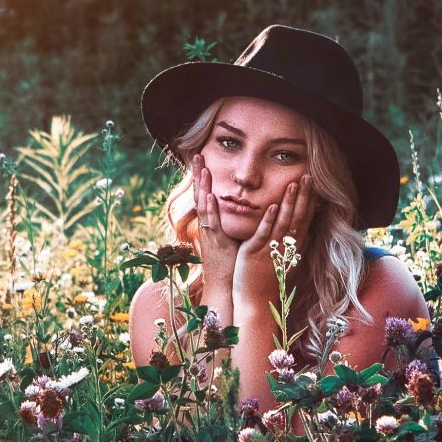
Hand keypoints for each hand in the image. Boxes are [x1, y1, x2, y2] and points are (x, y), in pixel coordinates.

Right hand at [192, 154, 239, 279]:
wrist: (225, 287)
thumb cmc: (231, 264)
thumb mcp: (231, 239)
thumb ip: (233, 223)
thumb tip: (244, 208)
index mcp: (212, 225)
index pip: (206, 196)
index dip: (204, 179)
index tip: (203, 161)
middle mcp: (207, 227)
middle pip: (201, 196)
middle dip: (199, 176)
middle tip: (197, 155)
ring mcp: (210, 234)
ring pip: (204, 206)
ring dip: (203, 187)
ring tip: (202, 168)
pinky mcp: (216, 243)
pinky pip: (212, 224)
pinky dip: (210, 210)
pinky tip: (211, 196)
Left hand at [232, 174, 313, 315]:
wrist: (256, 302)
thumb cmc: (267, 281)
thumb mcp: (282, 260)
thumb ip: (290, 245)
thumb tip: (301, 233)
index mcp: (292, 247)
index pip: (304, 219)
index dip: (309, 200)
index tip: (313, 183)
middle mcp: (285, 247)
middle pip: (298, 217)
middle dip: (303, 196)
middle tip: (308, 176)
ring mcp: (271, 249)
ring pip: (284, 223)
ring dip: (289, 202)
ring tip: (294, 183)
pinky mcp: (256, 253)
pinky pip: (264, 234)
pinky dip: (269, 220)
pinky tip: (274, 206)